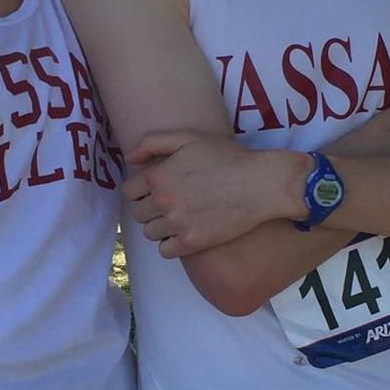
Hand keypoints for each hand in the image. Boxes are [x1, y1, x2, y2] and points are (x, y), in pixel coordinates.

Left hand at [124, 130, 307, 256]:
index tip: (153, 189)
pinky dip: (170, 244)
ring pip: (150, 233)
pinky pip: (165, 251)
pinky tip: (183, 232)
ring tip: (177, 217)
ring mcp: (177, 224)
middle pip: (137, 214)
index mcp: (159, 176)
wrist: (260, 184)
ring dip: (159, 226)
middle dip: (149, 208)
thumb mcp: (188, 138)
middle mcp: (163, 201)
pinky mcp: (192, 243)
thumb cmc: (226, 157)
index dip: (140, 189)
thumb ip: (152, 143)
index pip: (129, 191)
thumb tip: (129, 158)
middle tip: (168, 203)